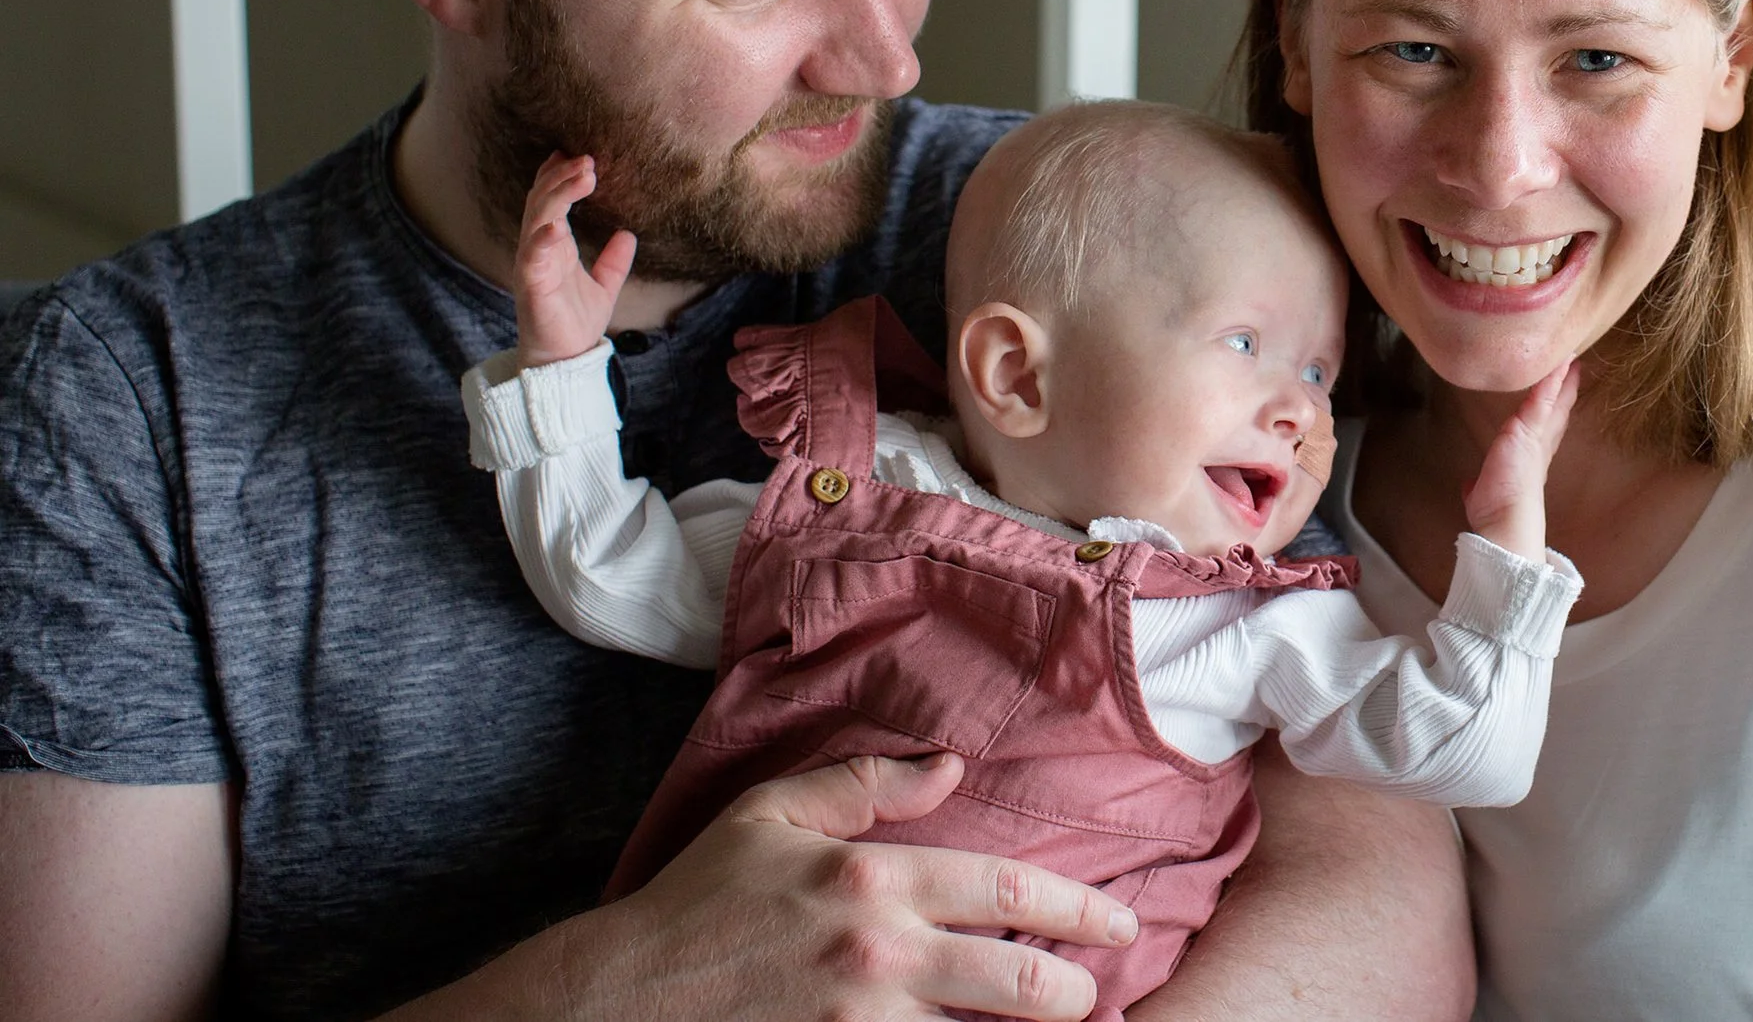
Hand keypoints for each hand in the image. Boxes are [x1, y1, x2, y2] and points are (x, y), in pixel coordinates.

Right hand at [514, 152, 634, 367]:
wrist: (564, 362)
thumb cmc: (574, 324)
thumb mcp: (604, 287)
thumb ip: (613, 262)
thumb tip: (628, 235)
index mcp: (554, 246)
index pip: (551, 201)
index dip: (561, 177)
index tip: (581, 155)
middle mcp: (539, 250)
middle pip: (543, 202)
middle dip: (562, 177)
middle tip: (587, 158)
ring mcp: (533, 266)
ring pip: (537, 220)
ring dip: (557, 195)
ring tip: (581, 175)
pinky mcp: (532, 287)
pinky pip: (532, 259)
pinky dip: (541, 240)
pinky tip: (555, 225)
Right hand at [590, 754, 1134, 1019]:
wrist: (622, 999)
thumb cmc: (699, 900)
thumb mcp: (771, 813)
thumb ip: (867, 785)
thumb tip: (953, 766)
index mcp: (870, 881)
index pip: (1005, 891)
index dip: (1078, 909)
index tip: (1118, 924)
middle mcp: (878, 956)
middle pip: (1017, 985)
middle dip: (1075, 995)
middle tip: (1096, 996)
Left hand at [1463, 360, 1577, 558]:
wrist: (1506, 520)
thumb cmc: (1496, 511)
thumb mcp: (1482, 492)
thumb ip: (1477, 484)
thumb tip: (1470, 485)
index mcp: (1530, 458)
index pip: (1545, 428)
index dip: (1554, 410)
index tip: (1562, 395)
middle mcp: (1538, 445)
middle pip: (1556, 410)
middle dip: (1565, 389)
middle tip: (1575, 366)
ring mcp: (1537, 436)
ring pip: (1552, 400)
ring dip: (1561, 377)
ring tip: (1571, 355)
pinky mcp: (1529, 429)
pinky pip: (1543, 397)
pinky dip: (1552, 379)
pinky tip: (1562, 362)